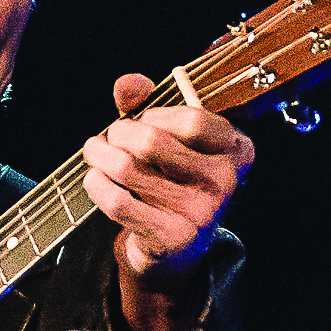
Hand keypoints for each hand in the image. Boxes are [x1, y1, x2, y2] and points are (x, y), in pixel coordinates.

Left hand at [82, 74, 253, 330]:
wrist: (176, 246)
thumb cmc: (173, 178)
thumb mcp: (171, 138)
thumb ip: (148, 103)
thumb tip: (127, 85)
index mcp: (237, 150)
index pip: (193, 119)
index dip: (157, 114)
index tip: (143, 118)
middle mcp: (226, 182)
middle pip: (153, 142)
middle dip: (118, 133)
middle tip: (108, 137)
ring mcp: (201, 212)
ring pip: (128, 169)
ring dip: (99, 155)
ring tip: (93, 152)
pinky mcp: (172, 237)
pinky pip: (118, 202)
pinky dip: (96, 185)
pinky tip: (94, 178)